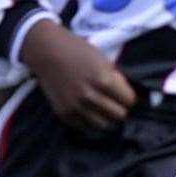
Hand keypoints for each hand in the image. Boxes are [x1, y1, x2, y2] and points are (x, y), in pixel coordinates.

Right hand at [19, 19, 135, 130]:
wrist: (46, 51)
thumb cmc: (77, 50)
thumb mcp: (102, 59)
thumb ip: (115, 78)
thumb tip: (125, 96)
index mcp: (103, 80)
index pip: (129, 100)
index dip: (127, 96)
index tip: (122, 93)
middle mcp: (89, 96)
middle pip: (119, 115)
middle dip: (118, 107)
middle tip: (112, 101)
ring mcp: (75, 106)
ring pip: (103, 125)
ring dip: (104, 116)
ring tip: (99, 107)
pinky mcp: (63, 113)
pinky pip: (84, 125)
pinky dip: (87, 119)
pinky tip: (85, 108)